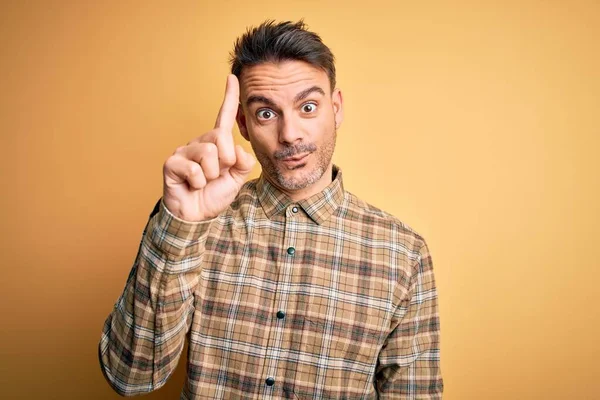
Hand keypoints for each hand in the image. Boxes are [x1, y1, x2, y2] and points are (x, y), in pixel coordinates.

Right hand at [162, 75, 255, 221]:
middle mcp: (199, 142)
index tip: (232, 77)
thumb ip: (243, 162)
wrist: (196, 216)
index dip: (229, 97)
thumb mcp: (237, 178)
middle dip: (225, 161)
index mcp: (216, 144)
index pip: (224, 117)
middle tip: (216, 176)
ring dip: (211, 175)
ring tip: (202, 182)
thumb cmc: (214, 195)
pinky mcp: (171, 163)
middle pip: (220, 137)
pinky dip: (198, 183)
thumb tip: (236, 148)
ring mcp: (183, 151)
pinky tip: (192, 186)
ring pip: (208, 154)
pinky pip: (194, 169)